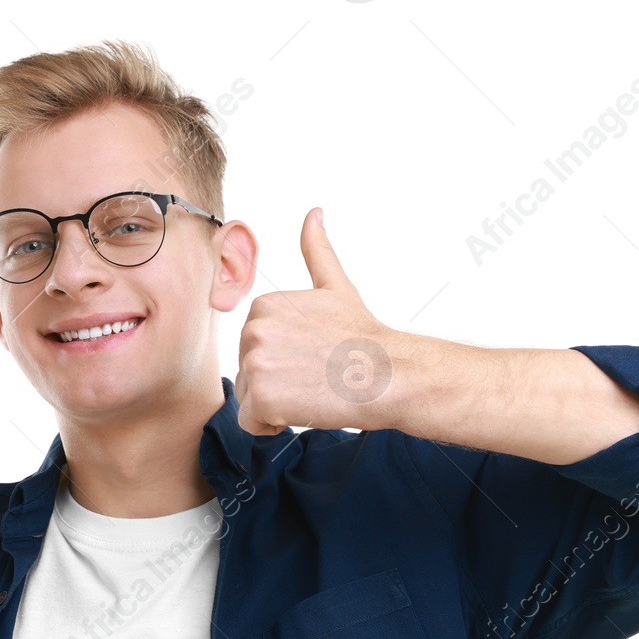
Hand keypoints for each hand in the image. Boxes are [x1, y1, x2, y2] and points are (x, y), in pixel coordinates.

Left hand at [234, 208, 397, 435]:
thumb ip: (317, 251)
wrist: (389, 374)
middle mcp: (253, 330)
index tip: (315, 356)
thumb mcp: (336, 287)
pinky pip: (253, 423)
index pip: (254, 351)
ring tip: (313, 391)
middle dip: (278, 384)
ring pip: (250, 400)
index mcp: (263, 306)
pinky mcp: (262, 397)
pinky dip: (276, 425)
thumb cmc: (364, 337)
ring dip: (278, 405)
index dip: (284, 362)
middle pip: (249, 375)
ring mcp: (256, 363)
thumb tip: (314, 214)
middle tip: (317, 376)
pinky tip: (306, 408)